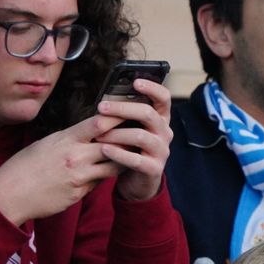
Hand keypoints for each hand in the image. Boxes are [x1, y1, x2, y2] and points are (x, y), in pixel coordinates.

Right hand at [0, 115, 122, 225]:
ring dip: (122, 161)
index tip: (130, 112)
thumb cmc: (24, 166)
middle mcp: (74, 156)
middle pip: (113, 145)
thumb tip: (89, 133)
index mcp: (65, 139)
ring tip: (133, 155)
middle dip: (128, 140)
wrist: (10, 194)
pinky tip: (109, 174)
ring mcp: (78, 176)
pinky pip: (99, 184)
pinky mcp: (79, 194)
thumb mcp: (46, 144)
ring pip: (112, 166)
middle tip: (141, 135)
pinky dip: (103, 178)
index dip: (117, 117)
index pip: (98, 123)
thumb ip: (70, 139)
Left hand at [92, 77, 172, 201]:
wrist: (137, 181)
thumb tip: (107, 97)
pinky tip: (104, 149)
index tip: (135, 82)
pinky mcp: (154, 169)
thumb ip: (126, 115)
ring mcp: (162, 151)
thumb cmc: (131, 149)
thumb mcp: (131, 129)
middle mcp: (165, 133)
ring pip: (140, 136)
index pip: (164, 98)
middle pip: (148, 114)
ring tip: (98, 134)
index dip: (152, 88)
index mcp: (161, 119)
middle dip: (123, 108)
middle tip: (101, 107)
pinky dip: (118, 153)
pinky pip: (136, 160)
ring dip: (116, 133)